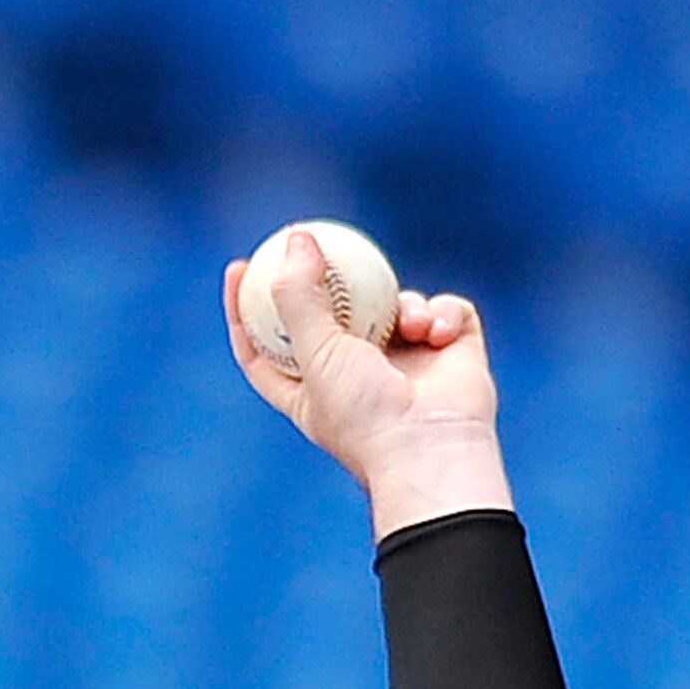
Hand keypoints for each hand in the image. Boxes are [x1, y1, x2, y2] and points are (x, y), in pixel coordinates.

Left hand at [225, 232, 514, 538]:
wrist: (433, 449)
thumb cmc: (365, 414)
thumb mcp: (316, 354)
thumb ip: (298, 297)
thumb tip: (295, 240)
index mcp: (309, 389)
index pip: (264, 346)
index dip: (246, 309)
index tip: (239, 268)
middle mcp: (354, 374)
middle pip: (333, 314)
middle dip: (328, 280)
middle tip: (311, 239)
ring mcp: (405, 362)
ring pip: (396, 303)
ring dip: (404, 304)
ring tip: (409, 324)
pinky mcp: (450, 351)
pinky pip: (445, 311)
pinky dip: (442, 314)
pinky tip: (438, 333)